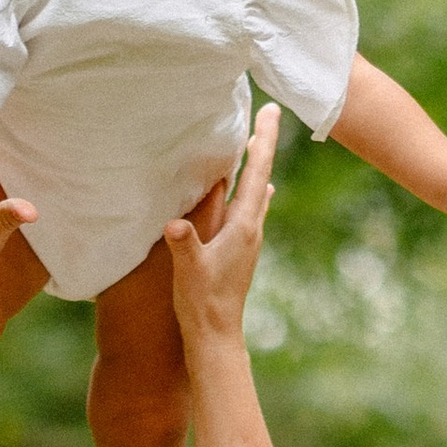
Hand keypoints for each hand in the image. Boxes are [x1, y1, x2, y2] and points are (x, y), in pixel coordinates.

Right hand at [165, 105, 279, 346]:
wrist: (217, 335)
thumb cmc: (202, 302)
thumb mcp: (189, 270)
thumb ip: (184, 245)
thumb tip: (174, 224)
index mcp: (243, 226)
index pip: (257, 173)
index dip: (263, 140)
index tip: (271, 111)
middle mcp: (252, 229)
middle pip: (262, 176)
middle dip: (263, 144)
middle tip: (268, 114)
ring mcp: (248, 239)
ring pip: (258, 192)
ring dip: (258, 166)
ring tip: (256, 144)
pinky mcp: (241, 250)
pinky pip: (250, 209)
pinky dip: (251, 190)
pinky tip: (254, 192)